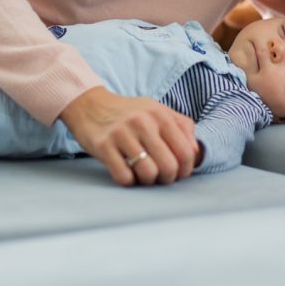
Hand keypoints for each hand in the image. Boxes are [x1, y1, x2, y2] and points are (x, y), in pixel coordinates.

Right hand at [59, 87, 198, 185]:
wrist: (89, 104)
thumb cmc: (129, 113)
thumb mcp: (157, 110)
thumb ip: (182, 126)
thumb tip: (195, 153)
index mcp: (160, 114)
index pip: (186, 152)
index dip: (186, 169)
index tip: (178, 172)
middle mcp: (143, 123)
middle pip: (169, 166)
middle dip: (167, 178)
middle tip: (160, 176)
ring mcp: (122, 134)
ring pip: (148, 174)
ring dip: (148, 181)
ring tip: (142, 174)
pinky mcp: (103, 146)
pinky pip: (124, 177)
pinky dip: (128, 181)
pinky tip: (126, 172)